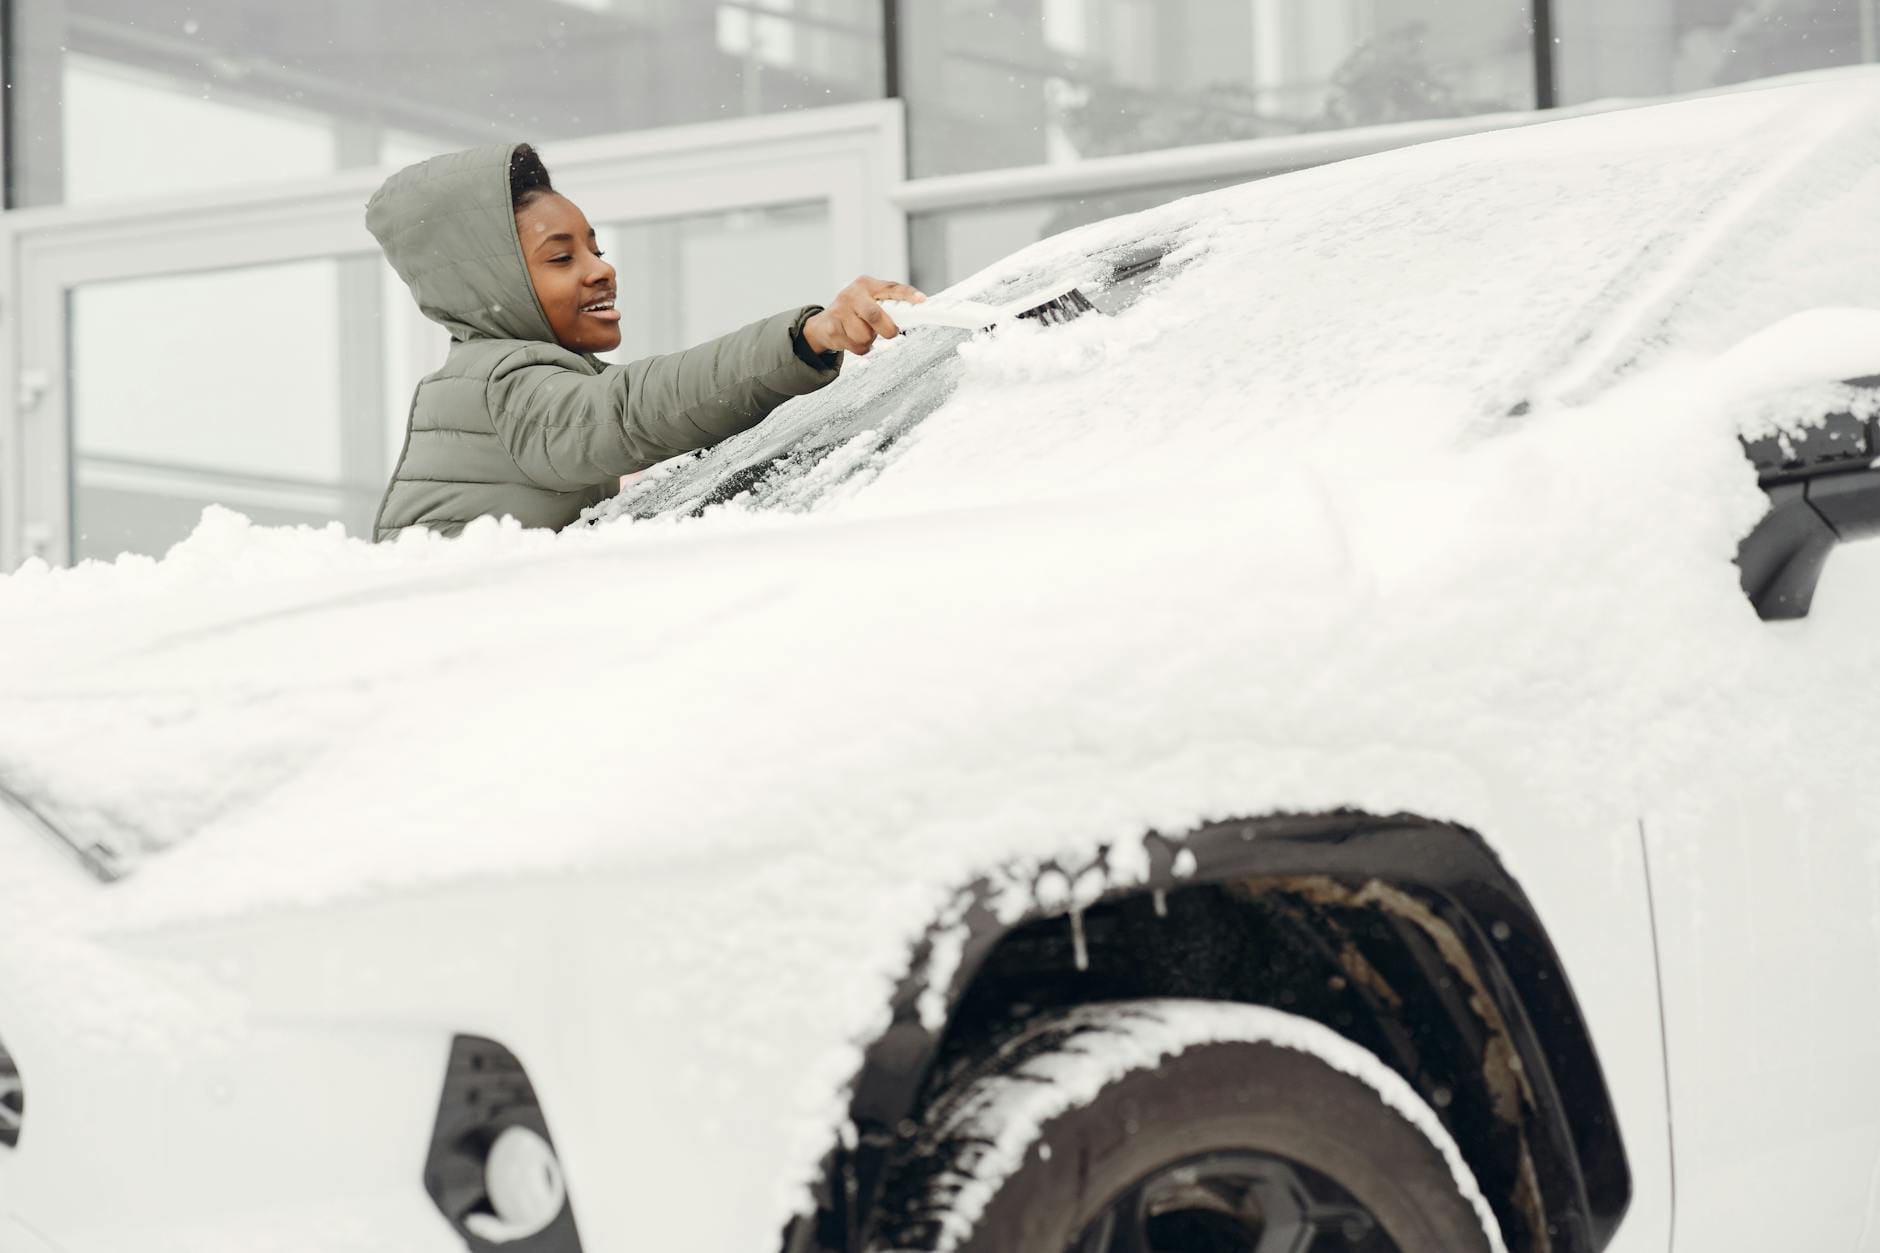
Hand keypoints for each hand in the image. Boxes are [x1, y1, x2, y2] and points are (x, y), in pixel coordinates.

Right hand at [802, 276, 926, 355]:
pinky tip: (852, 339)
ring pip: (865, 335)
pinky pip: (856, 346)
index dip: (908, 294)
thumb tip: (913, 315)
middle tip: (890, 333)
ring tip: (862, 333)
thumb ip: (888, 306)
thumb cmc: (853, 313)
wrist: (823, 325)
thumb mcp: (869, 301)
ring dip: (869, 340)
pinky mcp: (832, 328)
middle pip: (875, 315)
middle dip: (887, 329)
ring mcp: (840, 310)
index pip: (891, 288)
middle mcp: (852, 294)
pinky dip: (860, 348)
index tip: (922, 300)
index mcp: (867, 285)